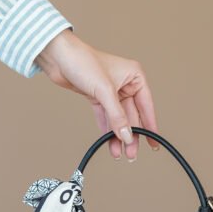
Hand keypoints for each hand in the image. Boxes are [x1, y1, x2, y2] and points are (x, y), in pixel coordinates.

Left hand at [35, 29, 159, 160]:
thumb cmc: (83, 62)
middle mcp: (125, 84)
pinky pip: (106, 118)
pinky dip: (107, 130)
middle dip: (131, 135)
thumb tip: (127, 135)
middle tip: (131, 153)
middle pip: (132, 116)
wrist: (58, 58)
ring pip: (119, 119)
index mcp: (135, 76)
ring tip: (120, 153)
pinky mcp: (98, 97)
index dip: (150, 126)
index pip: (146, 106)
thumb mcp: (105, 91)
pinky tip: (110, 143)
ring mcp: (111, 92)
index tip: (153, 143)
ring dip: (118, 136)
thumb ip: (117, 115)